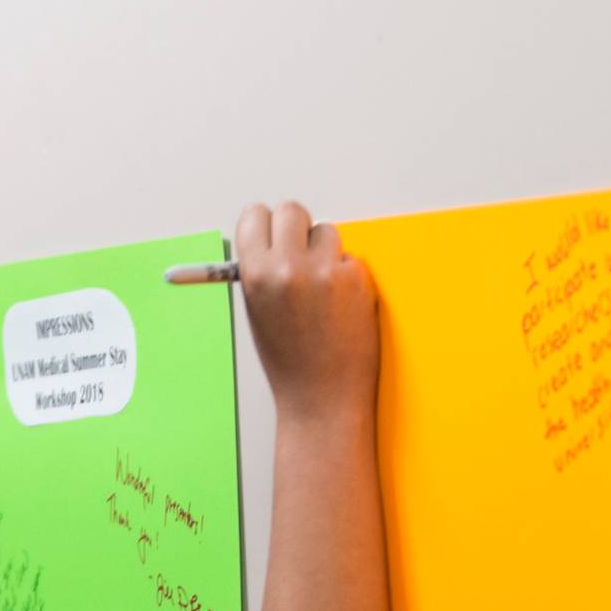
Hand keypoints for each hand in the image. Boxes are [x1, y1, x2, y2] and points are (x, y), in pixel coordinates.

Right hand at [236, 201, 378, 422]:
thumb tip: (273, 237)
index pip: (255, 216)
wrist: (322, 399)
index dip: (266, 226)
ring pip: (326, 232)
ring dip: (326, 253)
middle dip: (298, 229)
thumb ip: (262, 271)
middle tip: (302, 253)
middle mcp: (287, 268)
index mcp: (254, 275)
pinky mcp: (356, 280)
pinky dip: (348, 277)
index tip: (274, 235)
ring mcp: (324, 272)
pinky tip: (342, 309)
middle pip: (292, 211)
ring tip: (323, 292)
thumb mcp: (258, 312)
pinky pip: (350, 259)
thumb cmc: (290, 361)